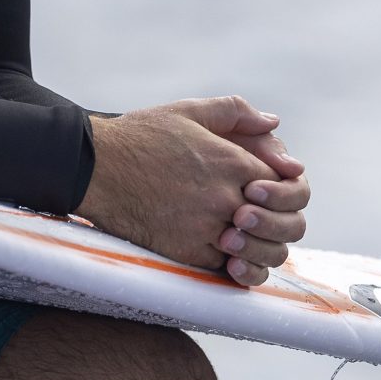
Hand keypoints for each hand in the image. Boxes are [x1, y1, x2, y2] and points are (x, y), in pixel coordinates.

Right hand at [77, 97, 310, 287]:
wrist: (94, 168)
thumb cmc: (140, 136)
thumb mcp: (187, 111)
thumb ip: (235, 112)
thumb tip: (272, 124)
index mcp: (231, 161)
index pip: (286, 184)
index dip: (284, 190)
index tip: (267, 191)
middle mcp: (224, 196)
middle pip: (279, 222)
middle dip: (278, 222)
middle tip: (260, 219)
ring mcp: (207, 227)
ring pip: (258, 251)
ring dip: (259, 248)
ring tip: (243, 238)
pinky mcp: (187, 252)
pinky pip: (226, 267)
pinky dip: (232, 264)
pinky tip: (225, 252)